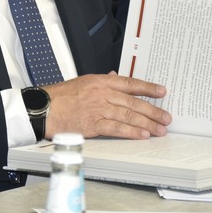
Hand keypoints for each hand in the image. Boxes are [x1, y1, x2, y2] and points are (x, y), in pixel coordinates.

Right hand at [43, 72, 170, 138]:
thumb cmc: (62, 96)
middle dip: (153, 110)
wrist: (45, 108)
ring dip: (147, 123)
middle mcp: (102, 94)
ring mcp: (98, 109)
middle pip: (133, 101)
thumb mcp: (84, 82)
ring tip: (160, 129)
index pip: (130, 83)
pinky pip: (116, 128)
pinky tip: (142, 135)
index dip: (148, 88)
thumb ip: (103, 82)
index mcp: (101, 81)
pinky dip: (131, 131)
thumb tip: (117, 78)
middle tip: (166, 117)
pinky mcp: (93, 124)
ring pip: (128, 115)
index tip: (162, 92)